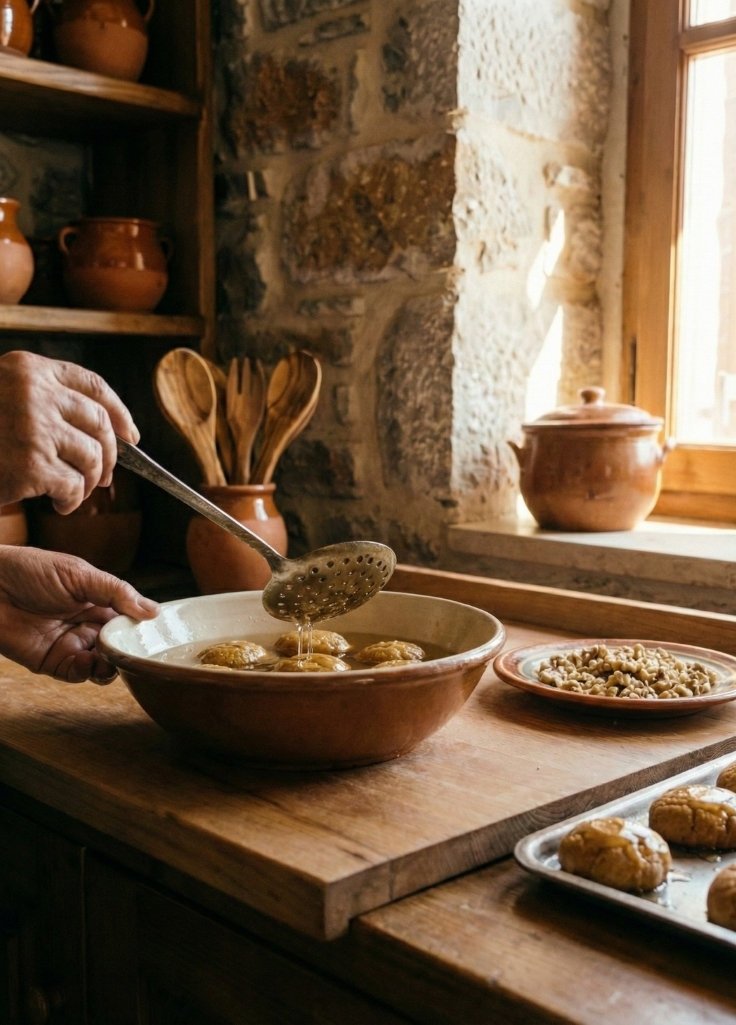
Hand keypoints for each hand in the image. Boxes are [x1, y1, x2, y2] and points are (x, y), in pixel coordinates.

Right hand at [0, 351, 139, 513]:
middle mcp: (34, 392)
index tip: (131, 436)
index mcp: (27, 369)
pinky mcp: (30, 464)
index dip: (118, 412)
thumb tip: (112, 432)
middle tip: (102, 478)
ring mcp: (34, 427)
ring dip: (88, 482)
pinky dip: (71, 501)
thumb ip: (44, 401)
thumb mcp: (2, 397)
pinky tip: (57, 505)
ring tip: (71, 494)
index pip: (91, 385)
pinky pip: (73, 486)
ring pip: (92, 457)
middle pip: (99, 423)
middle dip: (109, 455)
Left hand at [0, 546, 157, 683]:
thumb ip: (116, 592)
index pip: (130, 616)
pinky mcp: (53, 661)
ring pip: (104, 662)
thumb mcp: (79, 574)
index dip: (144, 626)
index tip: (159, 634)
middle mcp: (88, 622)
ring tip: (113, 657)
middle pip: (121, 643)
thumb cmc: (29, 570)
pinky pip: (79, 673)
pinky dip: (88, 671)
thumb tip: (153, 610)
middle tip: (137, 650)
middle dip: (130, 649)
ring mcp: (71, 643)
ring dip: (113, 663)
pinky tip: (89, 661)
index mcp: (98, 598)